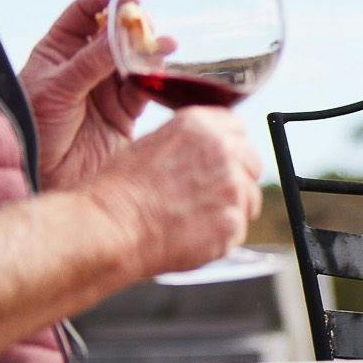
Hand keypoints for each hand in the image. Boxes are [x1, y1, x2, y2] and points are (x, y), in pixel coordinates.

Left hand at [20, 0, 150, 190]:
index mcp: (58, 50)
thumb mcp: (56, 89)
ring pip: (134, 58)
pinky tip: (159, 70)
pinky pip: (145, 87)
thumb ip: (91, 62)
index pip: (83, 13)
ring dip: (149, 50)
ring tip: (163, 46)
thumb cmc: (34, 129)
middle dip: (133, 26)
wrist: (44, 176)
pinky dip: (154, 78)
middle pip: (115, 33)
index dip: (104, 1)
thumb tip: (121, 33)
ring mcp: (106, 87)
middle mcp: (84, 64)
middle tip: (147, 24)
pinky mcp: (125, 111)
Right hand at [85, 109, 262, 275]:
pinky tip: (192, 236)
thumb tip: (210, 154)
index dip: (230, 149)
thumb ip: (190, 144)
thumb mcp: (152, 144)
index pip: (237, 129)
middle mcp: (222, 150)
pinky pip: (238, 230)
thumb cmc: (119, 191)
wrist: (110, 227)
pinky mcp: (232, 221)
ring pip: (249, 198)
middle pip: (252, 162)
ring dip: (230, 209)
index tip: (220, 164)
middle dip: (237, 178)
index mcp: (200, 125)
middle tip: (210, 197)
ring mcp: (232, 186)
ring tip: (193, 220)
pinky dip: (220, 236)